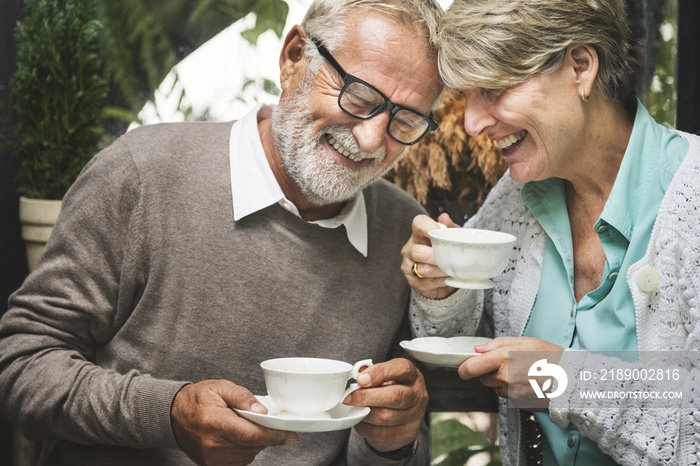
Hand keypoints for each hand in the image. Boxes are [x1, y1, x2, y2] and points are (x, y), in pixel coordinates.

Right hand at [171, 380, 297, 465]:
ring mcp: (213, 458)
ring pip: (249, 454)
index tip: (291, 436)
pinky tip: (238, 436)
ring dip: (254, 441)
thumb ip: (242, 396)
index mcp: (215, 423)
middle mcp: (213, 445)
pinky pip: (240, 460)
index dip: (274, 436)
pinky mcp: (213, 465)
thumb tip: (262, 410)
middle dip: (264, 433)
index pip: (251, 435)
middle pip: (253, 445)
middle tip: (258, 419)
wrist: (173, 415)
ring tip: (242, 425)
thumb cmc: (197, 399)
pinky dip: (246, 449)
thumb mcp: (220, 387)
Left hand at [343, 358, 427, 451]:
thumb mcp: (386, 375)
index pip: (401, 369)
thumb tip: (356, 371)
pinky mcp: (406, 434)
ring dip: (364, 413)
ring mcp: (414, 416)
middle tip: (348, 397)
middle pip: (394, 396)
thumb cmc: (391, 389)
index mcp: (412, 375)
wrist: (405, 415)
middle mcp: (417, 395)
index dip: (379, 373)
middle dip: (366, 396)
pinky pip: (381, 433)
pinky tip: (360, 419)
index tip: (360, 379)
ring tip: (353, 408)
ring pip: (385, 417)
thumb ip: (371, 371)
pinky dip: (366, 427)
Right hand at [400, 213, 459, 299]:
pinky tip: (448, 278)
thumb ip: (449, 228)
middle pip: (418, 252)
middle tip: (451, 258)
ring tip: (453, 270)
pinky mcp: (413, 282)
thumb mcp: (451, 238)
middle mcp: (409, 249)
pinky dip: (441, 282)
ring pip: (425, 269)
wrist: (444, 275)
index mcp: (418, 234)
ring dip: (442, 271)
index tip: (442, 232)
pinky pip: (427, 283)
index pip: (418, 224)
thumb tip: (445, 218)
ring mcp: (408, 266)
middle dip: (436, 257)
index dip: (429, 226)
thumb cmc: (446, 251)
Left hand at [458, 337, 563, 410]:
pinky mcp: (518, 404)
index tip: (463, 367)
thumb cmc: (552, 357)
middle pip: (483, 377)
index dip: (464, 368)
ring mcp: (511, 393)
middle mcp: (504, 378)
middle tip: (509, 363)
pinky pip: (507, 396)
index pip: (470, 368)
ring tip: (522, 372)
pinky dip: (512, 390)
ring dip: (502, 381)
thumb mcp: (526, 342)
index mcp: (503, 359)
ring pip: (495, 387)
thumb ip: (498, 344)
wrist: (573, 380)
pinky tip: (527, 382)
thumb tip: (478, 350)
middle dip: (490, 371)